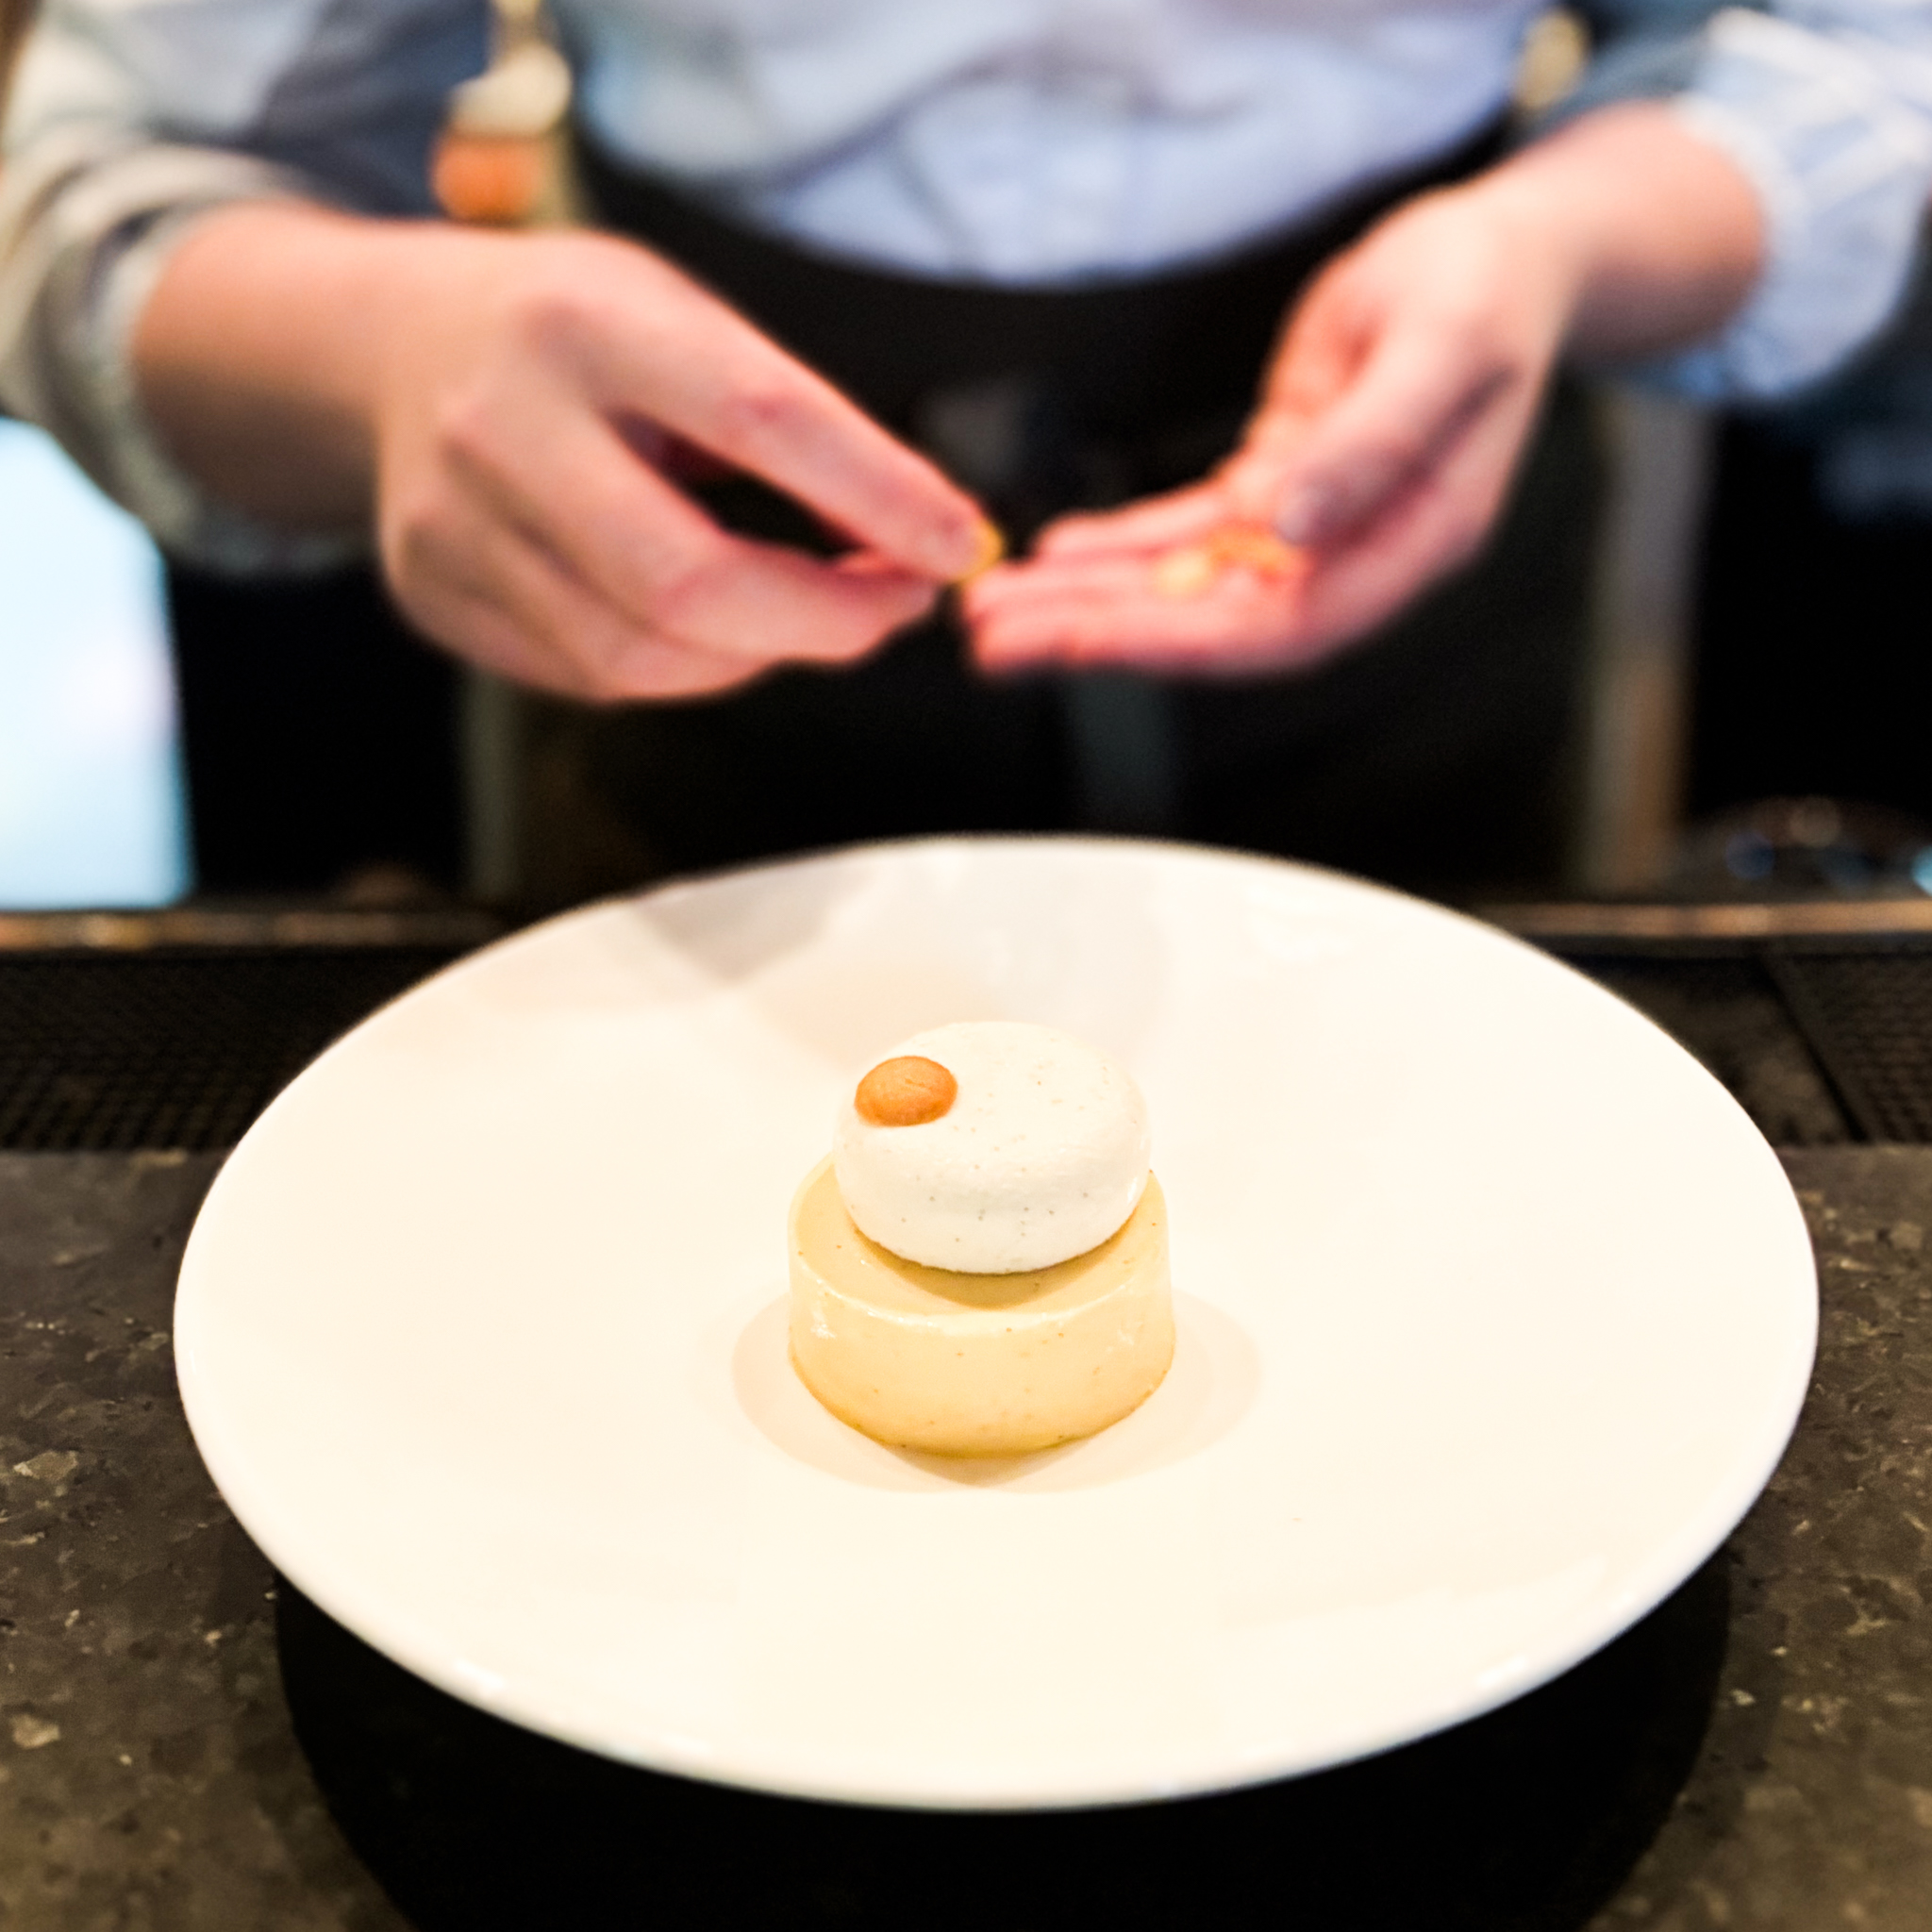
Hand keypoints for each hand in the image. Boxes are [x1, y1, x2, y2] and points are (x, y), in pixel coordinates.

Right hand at [138, 210, 991, 699]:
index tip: (958, 545)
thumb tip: (920, 534)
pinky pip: (592, 679)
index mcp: (582, 322)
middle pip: (685, 584)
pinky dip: (683, 669)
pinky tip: (715, 626)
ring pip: (640, 659)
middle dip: (822, 621)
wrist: (383, 347)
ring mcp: (450, 526)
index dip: (878, 499)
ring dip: (760, 656)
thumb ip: (783, 417)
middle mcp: (500, 426)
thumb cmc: (567, 329)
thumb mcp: (675, 313)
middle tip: (893, 606)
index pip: (761, 420)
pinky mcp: (436, 599)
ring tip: (813, 613)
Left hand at [963, 103, 1760, 678]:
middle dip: (1100, 634)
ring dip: (1091, 599)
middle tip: (995, 641)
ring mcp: (1315, 528)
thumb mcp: (1441, 346)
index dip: (1181, 643)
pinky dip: (1122, 548)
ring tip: (998, 608)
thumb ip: (1372, 444)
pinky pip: (1190, 535)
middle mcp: (1357, 553)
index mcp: (1415, 541)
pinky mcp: (1280, 487)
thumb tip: (1293, 527)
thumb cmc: (1488, 291)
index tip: (1083, 643)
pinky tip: (1060, 553)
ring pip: (1188, 585)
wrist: (1499, 254)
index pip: (1286, 627)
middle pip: (1215, 621)